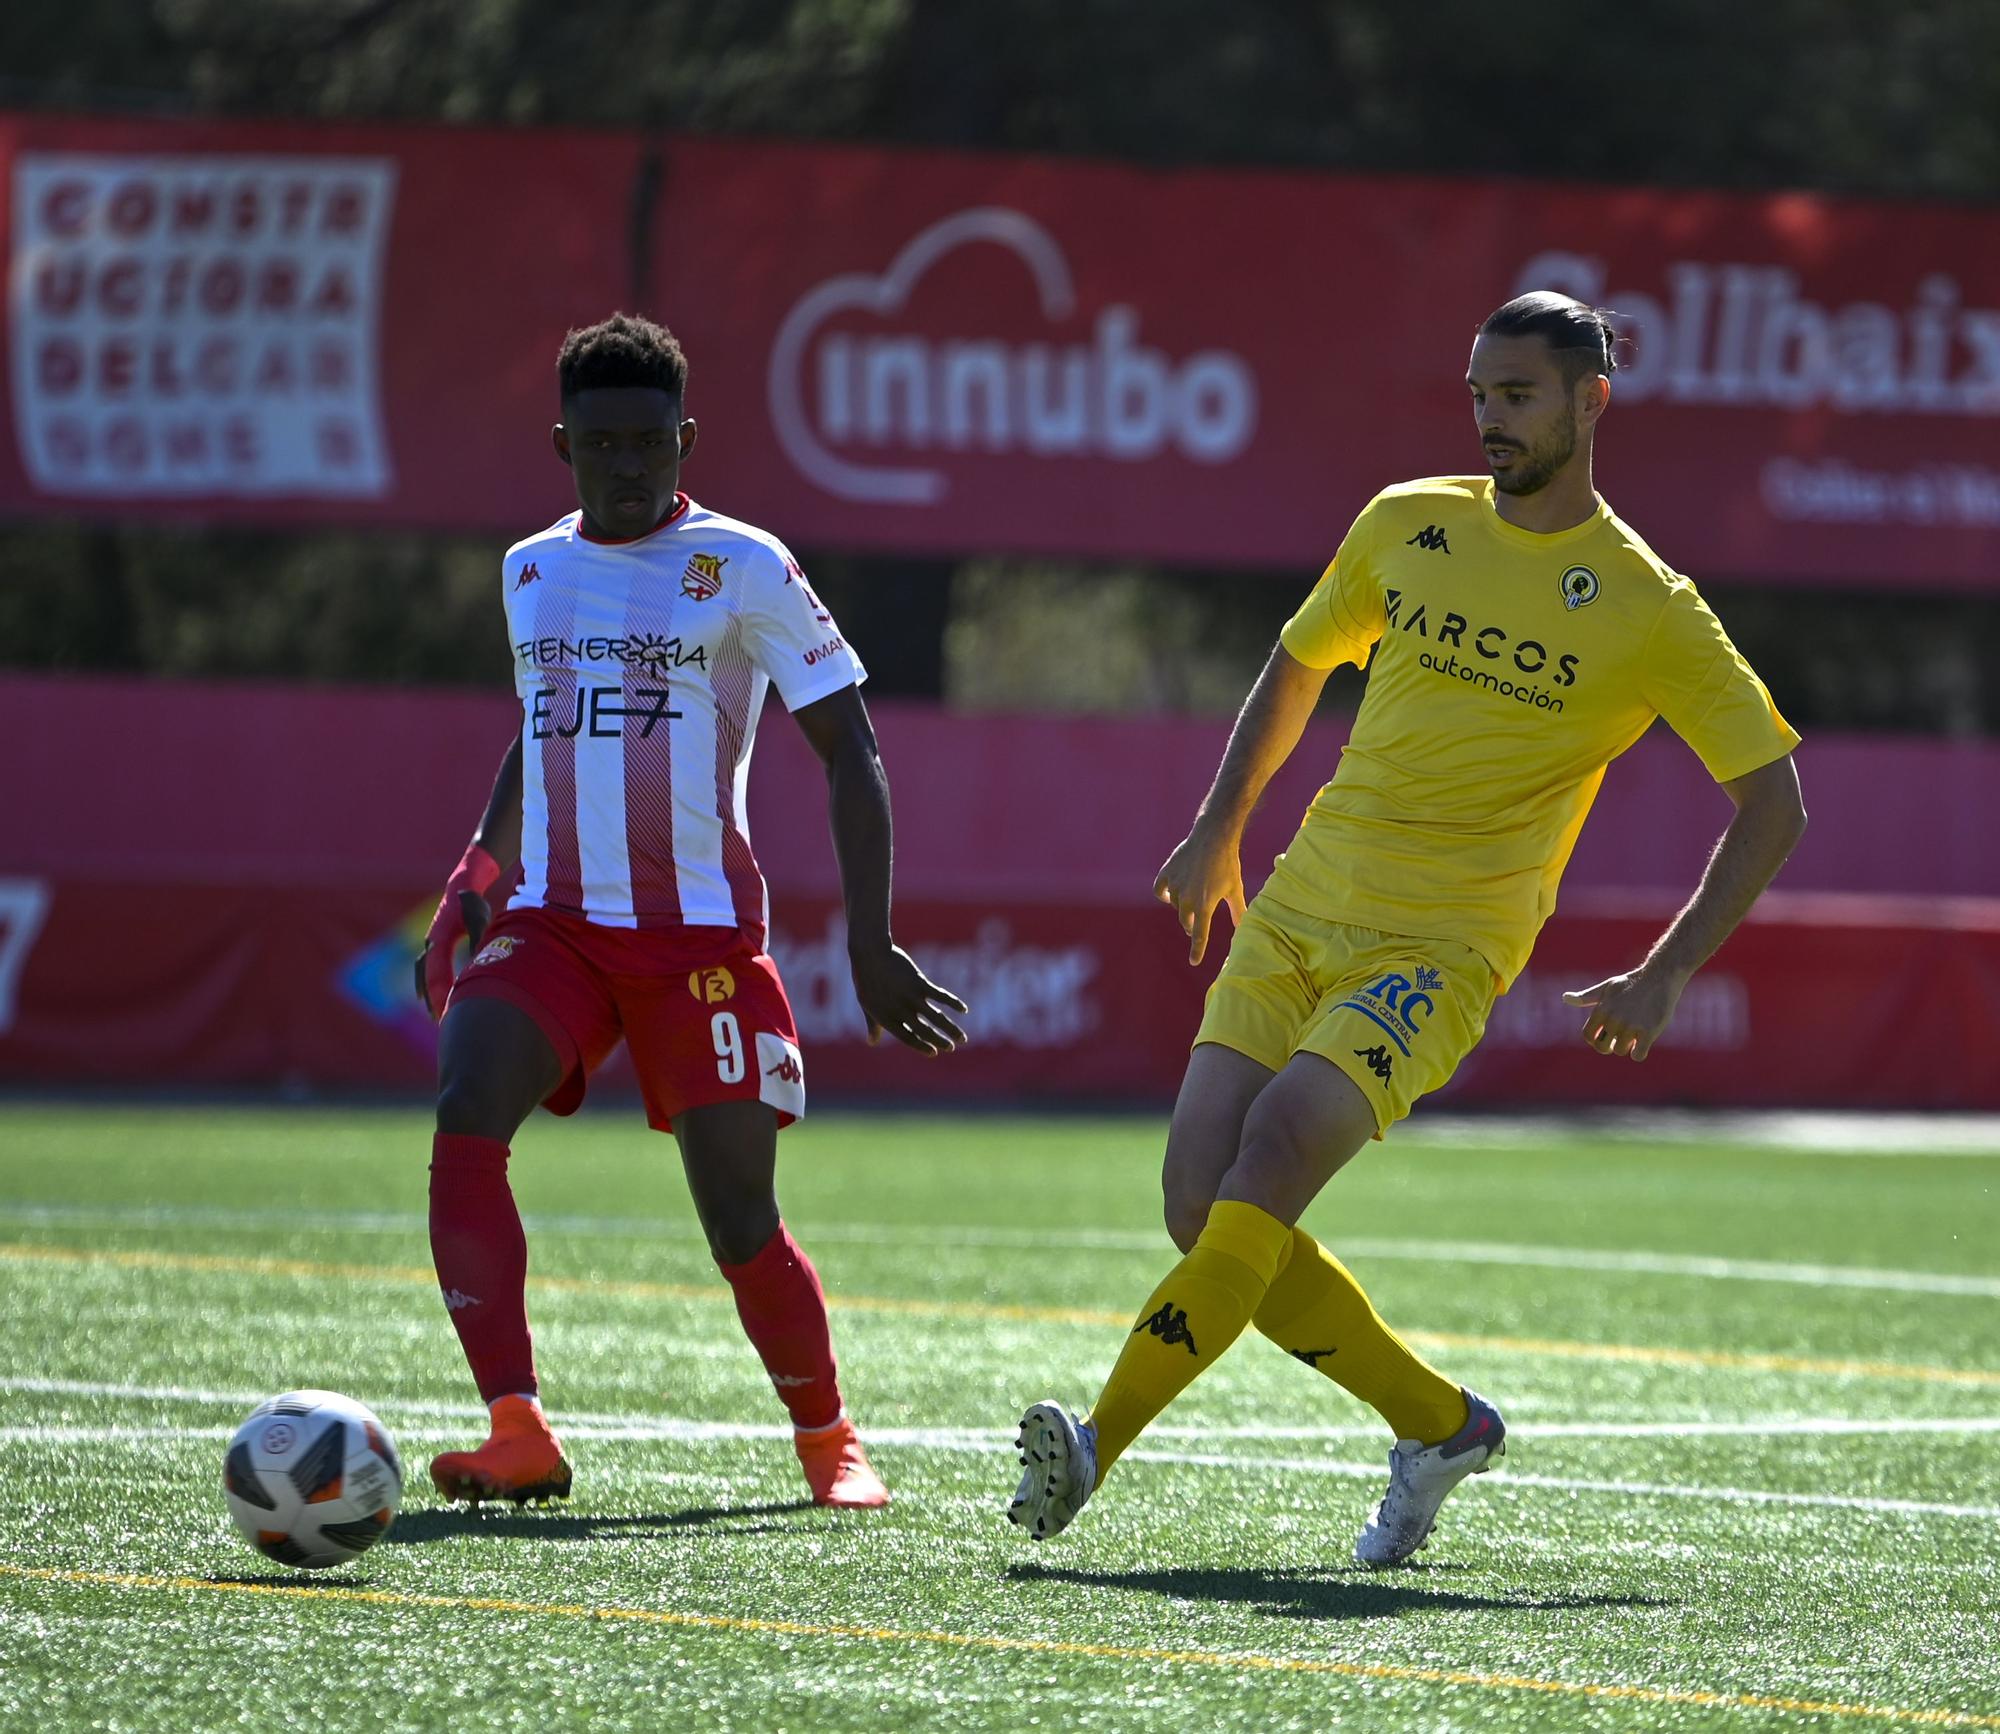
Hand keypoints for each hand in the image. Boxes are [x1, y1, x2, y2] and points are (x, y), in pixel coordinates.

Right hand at [414, 844, 501, 1019]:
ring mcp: (429, 942)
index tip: (446, 1011)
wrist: (462, 886)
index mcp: (439, 939)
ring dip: (428, 993)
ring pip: (423, 973)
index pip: (437, 974)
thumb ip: (480, 941)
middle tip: (440, 1021)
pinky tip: (427, 996)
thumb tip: (481, 962)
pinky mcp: (434, 943)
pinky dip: (426, 982)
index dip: (441, 994)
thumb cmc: (473, 903)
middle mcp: (430, 943)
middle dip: (433, 999)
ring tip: (434, 1014)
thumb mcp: (480, 921)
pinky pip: (426, 967)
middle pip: (427, 977)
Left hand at [849, 940, 968, 1055]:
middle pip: (925, 1031)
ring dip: (952, 1029)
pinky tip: (964, 1009)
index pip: (908, 1038)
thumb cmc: (866, 979)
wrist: (870, 954)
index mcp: (887, 1019)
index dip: (922, 1046)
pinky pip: (941, 996)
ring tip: (962, 1039)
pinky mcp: (920, 983)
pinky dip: (954, 1003)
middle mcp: (901, 1011)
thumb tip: (872, 1042)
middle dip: (940, 1041)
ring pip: (937, 1018)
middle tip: (951, 1048)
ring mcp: (911, 998)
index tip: (934, 1052)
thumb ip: (873, 1024)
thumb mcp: (867, 1005)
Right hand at [1153, 822, 1245, 965]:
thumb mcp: (1235, 889)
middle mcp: (1187, 899)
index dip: (1197, 950)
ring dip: (1182, 905)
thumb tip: (1243, 928)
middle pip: (1186, 922)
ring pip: (1175, 905)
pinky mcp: (1167, 874)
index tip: (1194, 962)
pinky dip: (1164, 894)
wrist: (1214, 836)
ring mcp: (1175, 886)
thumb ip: (1238, 911)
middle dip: (1191, 925)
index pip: (1200, 935)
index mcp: (1205, 906)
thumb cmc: (1228, 863)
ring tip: (1194, 894)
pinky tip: (1171, 893)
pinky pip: (1160, 891)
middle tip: (1196, 922)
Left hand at [1562, 966, 1687, 1060]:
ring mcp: (1630, 1026)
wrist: (1659, 977)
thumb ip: (1586, 997)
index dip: (1595, 1040)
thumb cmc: (1631, 983)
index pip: (1588, 1036)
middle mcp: (1613, 1019)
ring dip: (1627, 1047)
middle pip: (1603, 1047)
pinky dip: (1639, 1053)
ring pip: (1620, 1050)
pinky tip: (1643, 1044)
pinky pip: (1638, 1055)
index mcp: (1601, 1010)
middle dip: (1609, 1046)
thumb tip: (1565, 998)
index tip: (1605, 1038)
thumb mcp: (1606, 987)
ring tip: (1635, 1035)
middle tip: (1619, 1040)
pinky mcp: (1648, 1031)